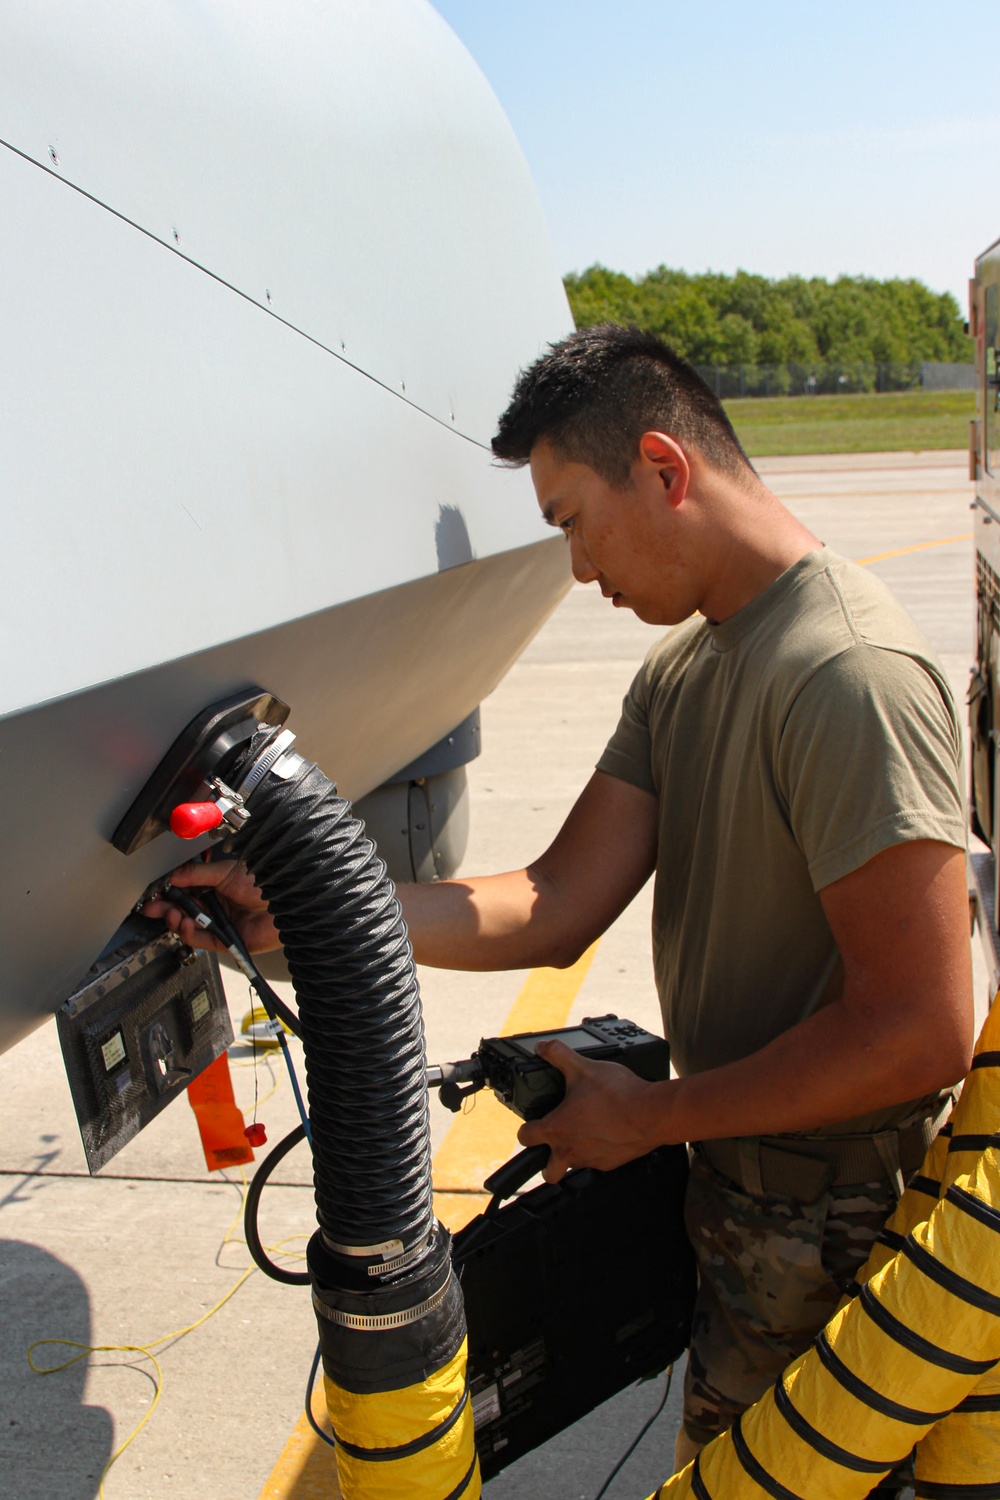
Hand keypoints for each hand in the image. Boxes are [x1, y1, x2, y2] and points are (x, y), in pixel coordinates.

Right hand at [142, 859, 279, 953]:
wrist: (288, 903)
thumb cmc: (265, 883)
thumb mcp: (226, 872)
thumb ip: (197, 874)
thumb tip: (173, 874)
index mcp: (215, 885)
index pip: (184, 890)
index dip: (168, 892)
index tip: (154, 892)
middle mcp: (216, 904)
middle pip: (183, 909)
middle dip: (166, 908)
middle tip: (153, 906)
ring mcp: (220, 922)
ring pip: (189, 926)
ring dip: (176, 920)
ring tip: (172, 915)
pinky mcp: (225, 940)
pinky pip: (201, 940)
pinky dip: (190, 933)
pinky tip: (185, 924)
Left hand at [516, 1039, 669, 1182]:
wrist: (651, 1114)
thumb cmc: (618, 1095)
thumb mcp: (583, 1067)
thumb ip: (558, 1055)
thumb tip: (542, 1047)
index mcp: (557, 1128)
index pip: (525, 1138)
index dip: (525, 1129)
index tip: (531, 1123)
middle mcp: (571, 1150)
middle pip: (548, 1171)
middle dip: (546, 1160)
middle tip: (553, 1143)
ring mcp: (591, 1160)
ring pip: (573, 1165)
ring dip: (573, 1153)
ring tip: (583, 1132)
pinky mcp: (610, 1164)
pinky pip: (596, 1163)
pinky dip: (596, 1151)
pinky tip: (605, 1133)